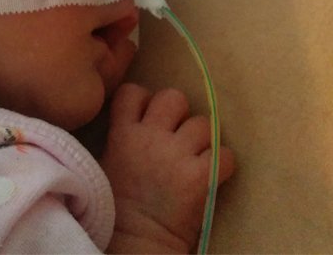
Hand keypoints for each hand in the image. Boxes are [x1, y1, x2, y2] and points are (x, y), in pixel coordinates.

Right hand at [101, 84, 233, 252]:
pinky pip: (225, 154)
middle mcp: (150, 137)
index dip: (145, 101)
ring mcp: (177, 155)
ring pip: (204, 124)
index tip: (148, 117)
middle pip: (174, 97)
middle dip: (178, 114)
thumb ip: (121, 136)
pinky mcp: (201, 176)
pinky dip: (222, 164)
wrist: (135, 241)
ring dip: (202, 141)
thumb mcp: (107, 161)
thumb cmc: (116, 206)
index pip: (134, 91)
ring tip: (193, 160)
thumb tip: (135, 121)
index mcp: (123, 133)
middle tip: (176, 136)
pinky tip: (209, 175)